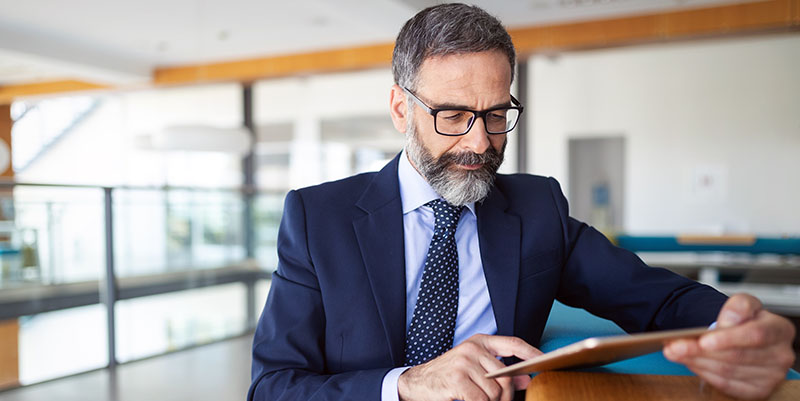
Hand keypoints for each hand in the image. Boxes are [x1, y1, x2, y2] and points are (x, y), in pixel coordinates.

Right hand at [397, 334, 540, 400]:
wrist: (416, 383)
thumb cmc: (448, 376)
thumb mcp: (474, 369)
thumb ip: (500, 373)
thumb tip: (527, 378)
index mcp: (479, 342)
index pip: (513, 343)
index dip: (531, 353)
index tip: (545, 361)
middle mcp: (472, 348)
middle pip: (506, 376)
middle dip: (506, 396)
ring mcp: (464, 362)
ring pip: (495, 392)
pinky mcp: (457, 379)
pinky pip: (481, 400)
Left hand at [664, 293, 795, 399]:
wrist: (743, 336)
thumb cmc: (745, 321)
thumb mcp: (743, 304)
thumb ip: (739, 306)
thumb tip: (729, 319)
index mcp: (780, 330)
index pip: (755, 335)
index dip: (727, 339)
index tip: (703, 340)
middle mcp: (780, 355)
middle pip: (736, 356)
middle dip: (700, 351)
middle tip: (674, 345)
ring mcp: (771, 376)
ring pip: (727, 371)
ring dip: (697, 362)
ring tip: (675, 351)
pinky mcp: (758, 390)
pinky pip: (726, 385)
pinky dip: (704, 373)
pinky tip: (690, 362)